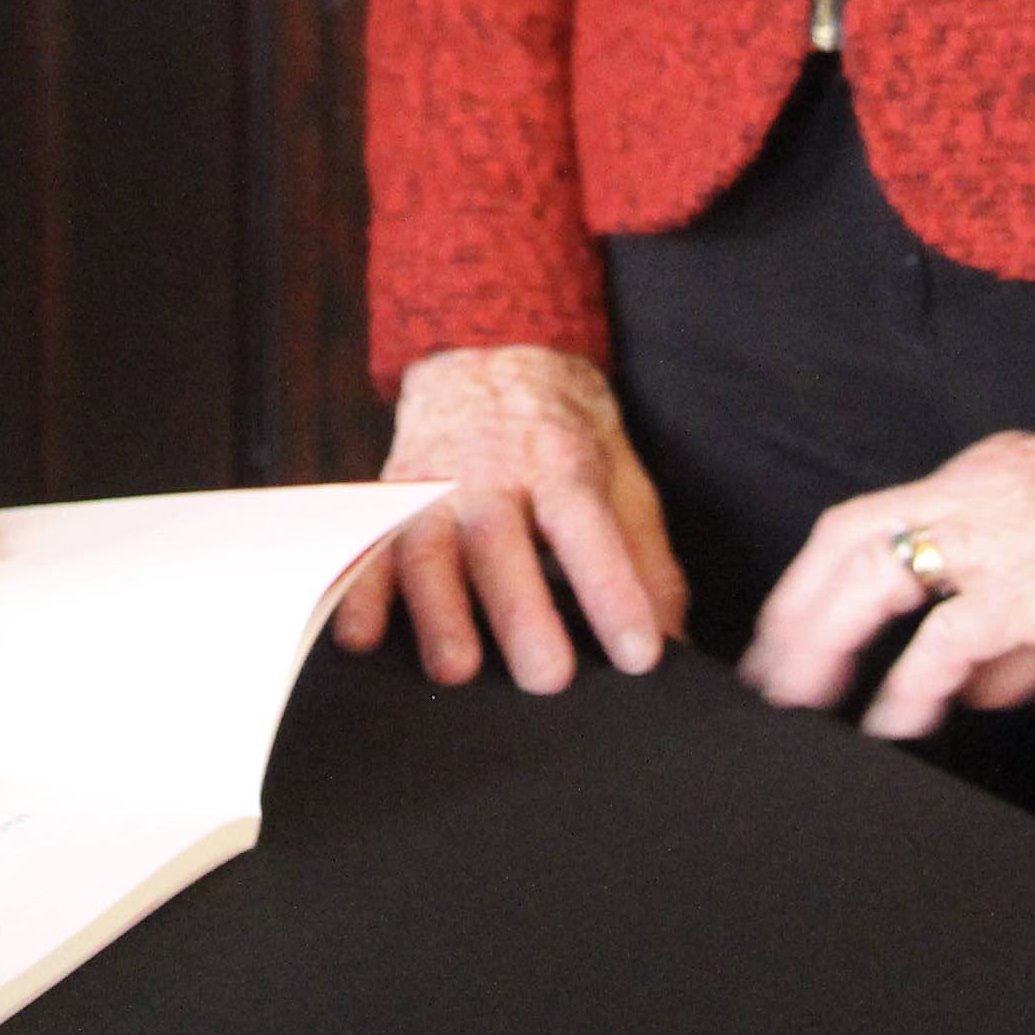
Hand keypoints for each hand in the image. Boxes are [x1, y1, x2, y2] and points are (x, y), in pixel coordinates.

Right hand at [328, 345, 687, 688]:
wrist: (486, 356)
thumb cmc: (565, 437)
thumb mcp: (621, 476)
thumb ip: (646, 557)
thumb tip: (676, 640)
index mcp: (560, 461)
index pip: (587, 525)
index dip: (612, 588)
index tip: (638, 655)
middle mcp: (490, 469)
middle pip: (500, 539)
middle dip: (520, 611)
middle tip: (546, 677)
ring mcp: (432, 483)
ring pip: (427, 544)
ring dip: (438, 608)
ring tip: (456, 669)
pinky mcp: (389, 498)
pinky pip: (367, 542)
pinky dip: (358, 589)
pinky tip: (359, 637)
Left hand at [740, 430, 1034, 739]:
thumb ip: (1012, 627)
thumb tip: (968, 694)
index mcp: (975, 476)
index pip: (864, 520)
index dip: (813, 576)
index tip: (784, 627)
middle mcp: (970, 494)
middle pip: (847, 540)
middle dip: (795, 608)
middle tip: (767, 674)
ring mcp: (998, 535)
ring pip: (878, 575)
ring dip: (828, 640)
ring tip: (803, 698)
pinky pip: (952, 636)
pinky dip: (913, 683)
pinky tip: (894, 722)